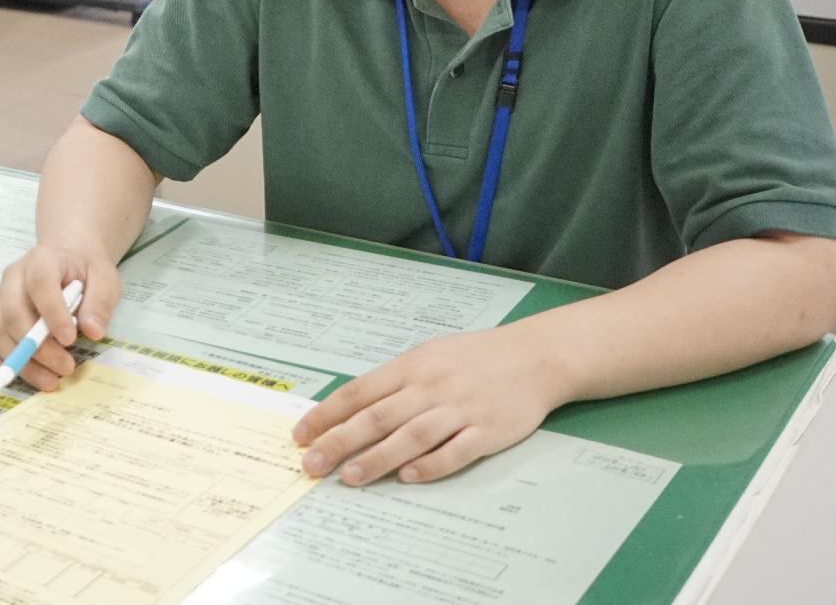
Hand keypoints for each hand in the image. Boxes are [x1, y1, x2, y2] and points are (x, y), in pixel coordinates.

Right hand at [0, 241, 122, 391]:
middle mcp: (13, 278)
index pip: (40, 283)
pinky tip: (13, 379)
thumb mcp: (105, 278)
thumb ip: (100, 302)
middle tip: (66, 367)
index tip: (70, 339)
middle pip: (13, 313)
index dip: (52, 313)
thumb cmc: (85, 270)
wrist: (68, 261)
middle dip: (38, 347)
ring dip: (22, 362)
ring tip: (51, 381)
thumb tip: (93, 331)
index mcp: (42, 260)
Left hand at [291, 325, 569, 484]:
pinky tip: (408, 477)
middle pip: (377, 417)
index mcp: (411, 366)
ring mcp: (459, 409)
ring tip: (350, 478)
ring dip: (378, 458)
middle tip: (311, 464)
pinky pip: (455, 451)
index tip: (300, 435)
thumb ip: (394, 382)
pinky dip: (431, 464)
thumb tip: (352, 409)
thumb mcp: (428, 356)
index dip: (327, 415)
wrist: (534, 356)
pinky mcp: (487, 431)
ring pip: (411, 436)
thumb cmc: (474, 358)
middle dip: (340, 442)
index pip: (359, 392)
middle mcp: (430, 387)